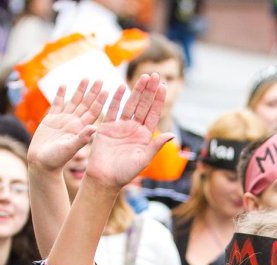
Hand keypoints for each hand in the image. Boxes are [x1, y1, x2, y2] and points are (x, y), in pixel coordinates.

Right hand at [28, 79, 106, 172]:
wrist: (41, 163)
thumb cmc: (56, 159)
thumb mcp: (70, 148)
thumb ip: (81, 138)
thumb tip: (94, 127)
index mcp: (81, 128)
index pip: (93, 112)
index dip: (100, 101)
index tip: (107, 89)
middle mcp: (74, 122)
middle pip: (85, 104)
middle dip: (92, 92)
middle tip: (100, 79)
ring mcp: (63, 120)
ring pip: (73, 101)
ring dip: (79, 90)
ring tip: (86, 78)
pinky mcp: (51, 120)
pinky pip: (57, 104)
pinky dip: (60, 95)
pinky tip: (64, 85)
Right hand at [83, 74, 173, 189]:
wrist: (104, 179)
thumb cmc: (125, 173)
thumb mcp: (144, 159)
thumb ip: (156, 146)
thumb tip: (172, 135)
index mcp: (144, 136)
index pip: (153, 114)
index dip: (158, 100)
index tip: (162, 86)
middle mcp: (133, 128)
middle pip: (143, 105)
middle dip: (149, 90)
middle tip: (154, 75)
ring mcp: (120, 126)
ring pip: (130, 104)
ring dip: (136, 91)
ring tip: (143, 77)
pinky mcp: (106, 127)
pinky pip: (112, 110)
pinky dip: (116, 99)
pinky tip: (121, 87)